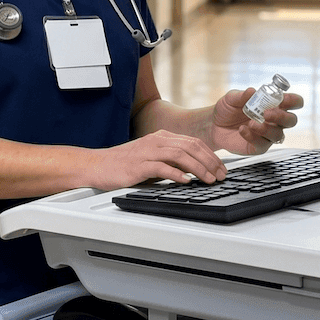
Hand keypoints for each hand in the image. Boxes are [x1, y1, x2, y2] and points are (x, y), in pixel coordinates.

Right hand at [90, 130, 226, 190]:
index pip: (193, 142)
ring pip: (180, 155)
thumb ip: (171, 160)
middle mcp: (156, 141)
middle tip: (221, 175)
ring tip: (209, 179)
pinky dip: (177, 174)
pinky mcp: (139, 165)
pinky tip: (186, 181)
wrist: (98, 165)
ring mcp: (147, 152)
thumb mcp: (152, 158)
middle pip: (190, 146)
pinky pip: (162, 167)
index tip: (221, 168)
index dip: (211, 155)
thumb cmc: (125, 164)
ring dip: (198, 168)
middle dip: (210, 161)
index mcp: (161, 137)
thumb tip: (195, 170)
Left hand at [209, 88, 302, 154]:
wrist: (213, 125)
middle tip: (266, 113)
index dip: (293, 100)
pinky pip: (262, 144)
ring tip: (251, 123)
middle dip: (282, 116)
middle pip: (291, 120)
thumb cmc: (227, 110)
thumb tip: (252, 91)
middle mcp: (274, 121)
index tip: (283, 98)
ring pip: (278, 134)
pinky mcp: (258, 147)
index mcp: (273, 105)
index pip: (293, 102)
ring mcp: (267, 135)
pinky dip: (253, 137)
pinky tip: (243, 130)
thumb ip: (242, 95)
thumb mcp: (231, 98)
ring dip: (266, 128)